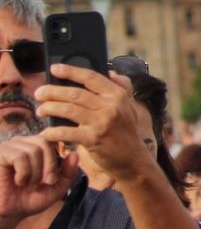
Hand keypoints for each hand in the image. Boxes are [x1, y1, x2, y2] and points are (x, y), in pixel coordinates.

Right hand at [0, 136, 78, 227]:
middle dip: (49, 166)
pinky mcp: (0, 154)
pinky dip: (24, 172)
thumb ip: (69, 172)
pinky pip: (19, 156)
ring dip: (35, 173)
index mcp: (35, 146)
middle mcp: (22, 142)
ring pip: (33, 150)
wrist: (9, 213)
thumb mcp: (57, 187)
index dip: (57, 156)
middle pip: (45, 143)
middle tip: (45, 183)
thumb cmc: (30, 199)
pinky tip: (18, 181)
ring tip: (29, 185)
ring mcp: (9, 147)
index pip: (53, 138)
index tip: (53, 178)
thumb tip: (75, 154)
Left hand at [36, 67, 148, 182]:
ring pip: (68, 110)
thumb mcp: (129, 107)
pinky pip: (66, 132)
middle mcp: (111, 106)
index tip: (54, 69)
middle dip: (52, 91)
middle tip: (39, 93)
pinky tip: (46, 132)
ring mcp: (102, 122)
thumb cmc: (126, 132)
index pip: (91, 77)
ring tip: (40, 110)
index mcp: (118, 95)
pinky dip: (52, 132)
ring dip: (49, 108)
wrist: (132, 159)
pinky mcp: (93, 139)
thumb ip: (121, 88)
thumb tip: (110, 71)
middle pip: (75, 93)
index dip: (70, 71)